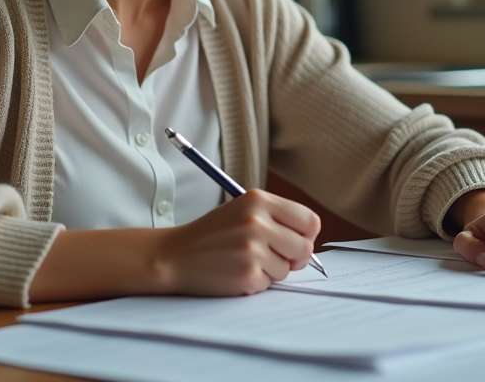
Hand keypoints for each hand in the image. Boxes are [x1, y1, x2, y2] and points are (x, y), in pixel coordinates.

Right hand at [154, 189, 320, 295]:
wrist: (174, 255)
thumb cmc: (212, 234)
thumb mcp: (242, 210)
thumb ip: (276, 219)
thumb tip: (310, 243)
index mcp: (259, 200)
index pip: (310, 221)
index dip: (306, 235)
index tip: (294, 240)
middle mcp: (257, 222)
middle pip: (304, 248)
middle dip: (293, 257)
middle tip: (272, 256)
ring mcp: (252, 249)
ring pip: (288, 269)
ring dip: (272, 270)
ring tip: (245, 260)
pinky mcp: (247, 274)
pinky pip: (270, 284)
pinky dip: (257, 282)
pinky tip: (236, 271)